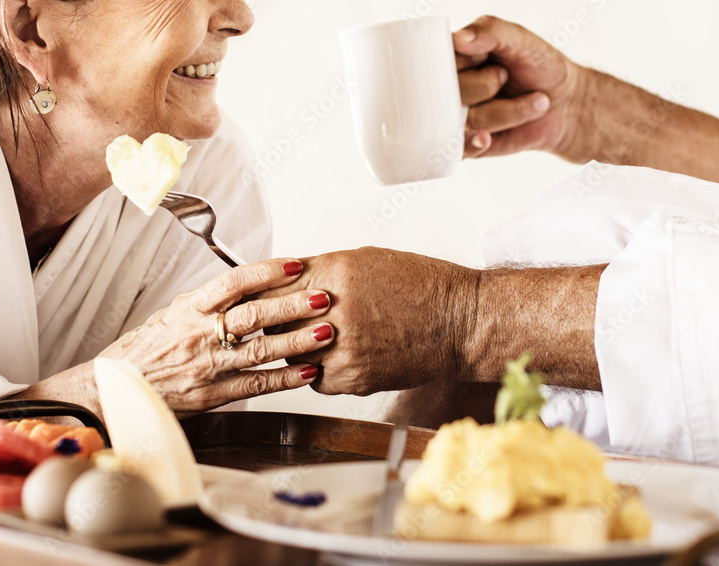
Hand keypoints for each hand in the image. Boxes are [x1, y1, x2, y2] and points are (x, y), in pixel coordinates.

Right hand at [98, 258, 334, 414]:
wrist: (115, 389)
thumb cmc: (146, 349)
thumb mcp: (172, 315)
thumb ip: (208, 302)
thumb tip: (247, 283)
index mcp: (190, 308)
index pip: (233, 282)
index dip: (267, 272)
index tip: (295, 265)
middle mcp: (199, 334)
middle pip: (253, 315)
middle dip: (293, 305)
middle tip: (323, 297)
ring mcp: (208, 365)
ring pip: (260, 351)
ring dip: (297, 341)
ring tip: (326, 332)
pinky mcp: (213, 395)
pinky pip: (256, 385)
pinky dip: (285, 379)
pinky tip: (309, 371)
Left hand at [259, 248, 478, 395]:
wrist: (459, 322)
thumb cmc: (421, 286)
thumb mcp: (365, 260)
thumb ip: (321, 271)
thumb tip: (286, 279)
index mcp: (335, 274)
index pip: (272, 286)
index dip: (263, 294)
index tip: (259, 298)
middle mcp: (335, 310)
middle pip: (275, 321)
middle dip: (272, 321)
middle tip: (273, 322)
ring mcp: (343, 347)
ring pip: (291, 353)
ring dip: (293, 348)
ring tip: (306, 340)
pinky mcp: (354, 377)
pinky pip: (315, 378)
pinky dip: (317, 370)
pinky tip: (331, 358)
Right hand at [455, 15, 586, 159]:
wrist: (565, 104)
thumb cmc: (539, 66)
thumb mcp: (519, 39)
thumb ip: (490, 32)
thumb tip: (458, 39)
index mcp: (453, 58)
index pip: (438, 60)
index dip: (466, 61)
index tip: (487, 58)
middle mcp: (449, 89)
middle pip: (449, 92)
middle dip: (487, 85)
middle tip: (506, 77)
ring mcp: (456, 119)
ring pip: (467, 119)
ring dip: (508, 111)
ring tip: (531, 102)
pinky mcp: (466, 145)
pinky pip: (460, 149)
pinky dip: (475, 143)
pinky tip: (488, 138)